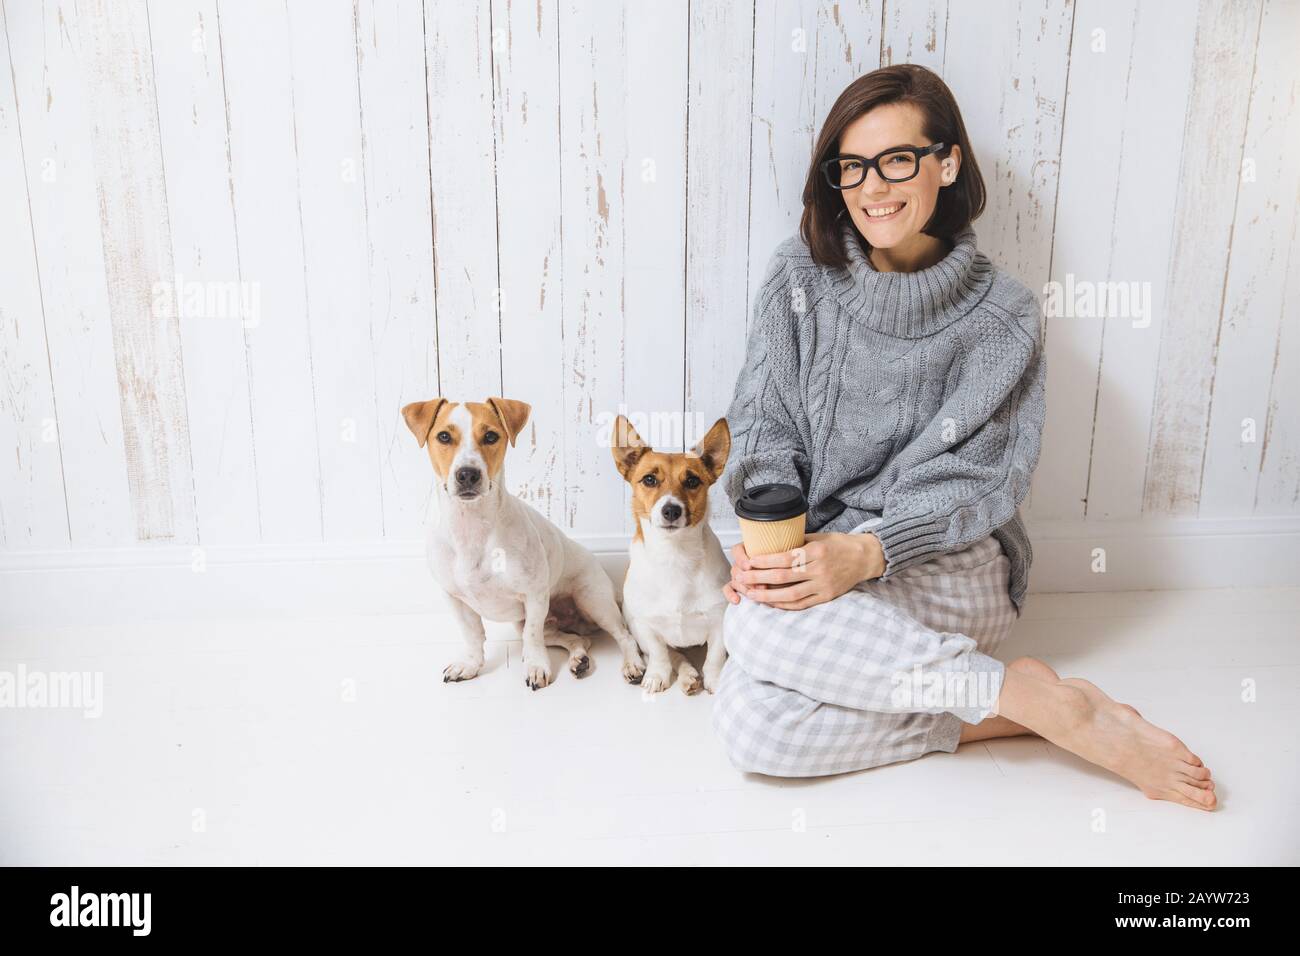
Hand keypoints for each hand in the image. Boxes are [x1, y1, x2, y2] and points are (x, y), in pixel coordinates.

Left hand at [722, 533, 884, 610]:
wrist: (865, 558)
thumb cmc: (838, 544)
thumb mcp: (818, 537)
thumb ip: (796, 543)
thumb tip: (770, 545)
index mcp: (816, 551)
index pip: (784, 558)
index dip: (764, 562)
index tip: (748, 561)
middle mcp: (819, 569)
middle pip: (783, 577)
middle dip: (758, 579)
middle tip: (741, 578)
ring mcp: (823, 585)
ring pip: (791, 595)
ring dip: (768, 597)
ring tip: (751, 594)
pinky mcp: (827, 597)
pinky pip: (802, 604)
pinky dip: (784, 605)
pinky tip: (770, 603)